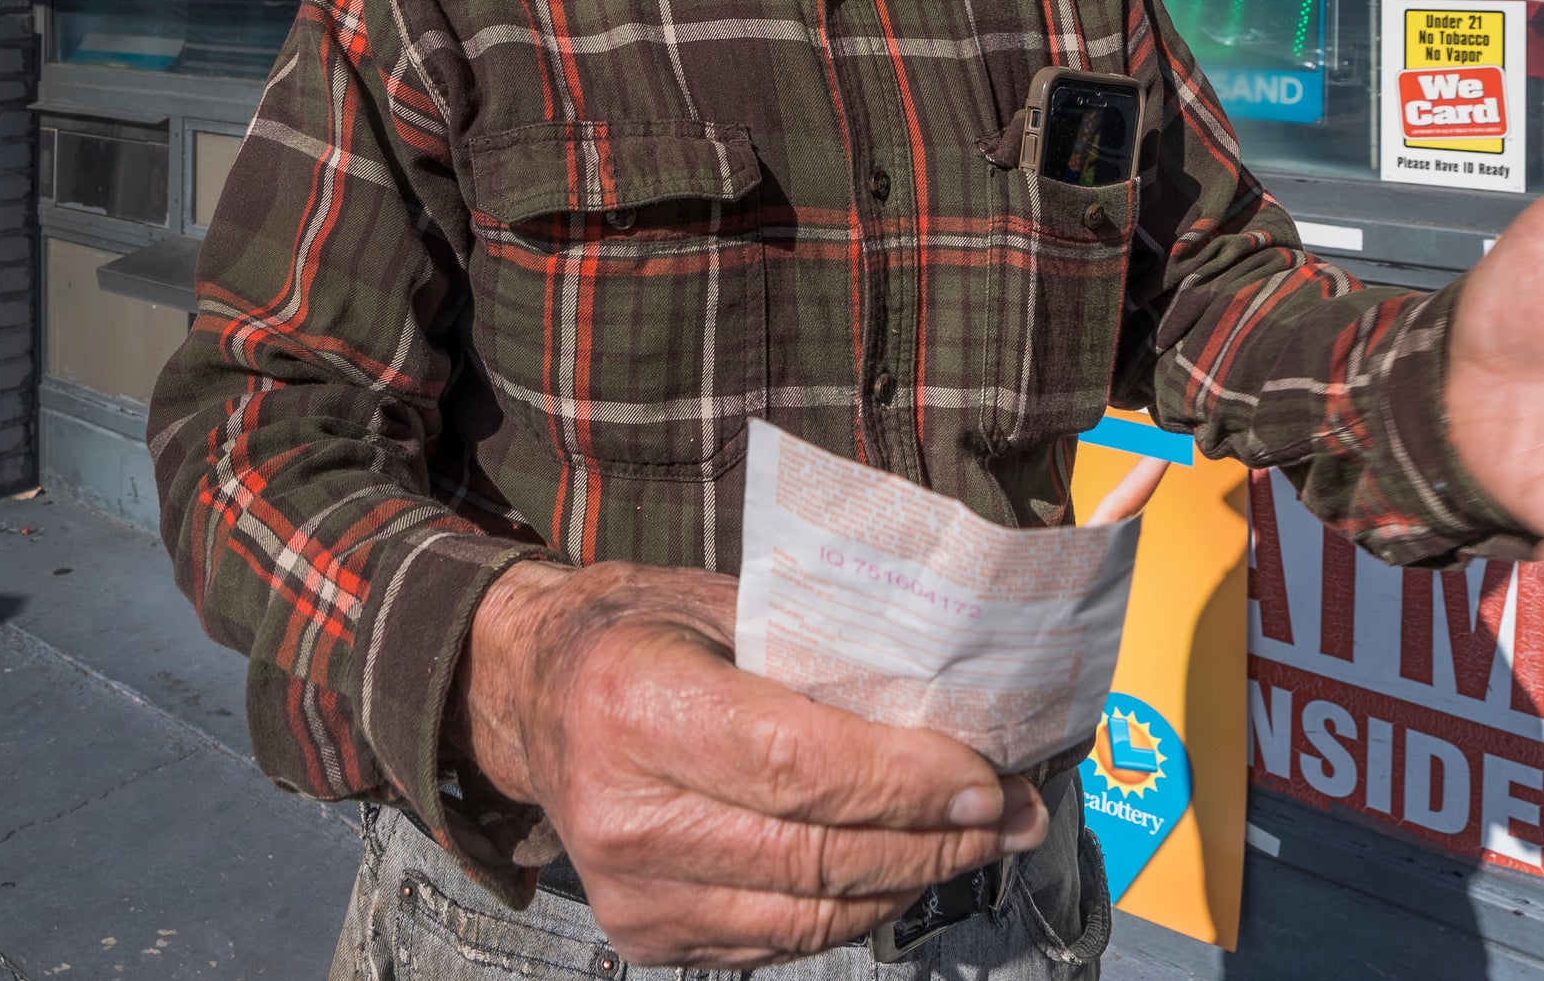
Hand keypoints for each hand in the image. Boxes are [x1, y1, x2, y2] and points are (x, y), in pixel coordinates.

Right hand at [456, 561, 1046, 968]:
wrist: (529, 696)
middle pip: (816, 852)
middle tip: (1014, 814)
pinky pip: (782, 939)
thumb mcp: (719, 604)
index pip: (800, 766)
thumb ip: (819, 653)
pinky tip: (899, 866)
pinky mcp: (647, 937)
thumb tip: (953, 703)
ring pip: (812, 911)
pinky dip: (854, 906)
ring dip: (910, 879)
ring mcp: (631, 892)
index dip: (907, 783)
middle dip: (934, 839)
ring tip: (976, 842)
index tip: (988, 781)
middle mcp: (624, 813)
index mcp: (637, 706)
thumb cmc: (638, 631)